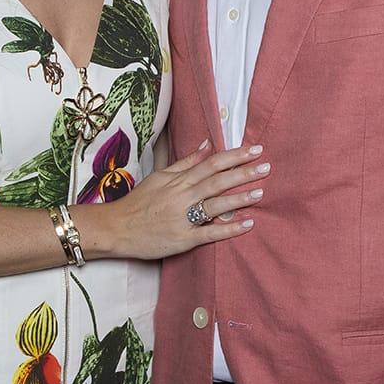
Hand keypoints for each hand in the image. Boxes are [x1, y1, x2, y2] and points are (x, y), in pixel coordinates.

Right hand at [78, 141, 266, 260]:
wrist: (117, 228)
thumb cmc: (139, 201)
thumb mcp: (160, 176)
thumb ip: (185, 162)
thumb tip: (207, 144)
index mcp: (178, 180)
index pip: (212, 163)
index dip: (235, 156)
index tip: (255, 150)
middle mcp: (183, 196)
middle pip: (217, 181)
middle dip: (243, 173)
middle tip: (266, 166)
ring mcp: (183, 218)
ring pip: (215, 204)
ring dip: (239, 198)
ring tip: (261, 192)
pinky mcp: (183, 239)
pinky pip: (209, 233)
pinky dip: (229, 229)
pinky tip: (247, 224)